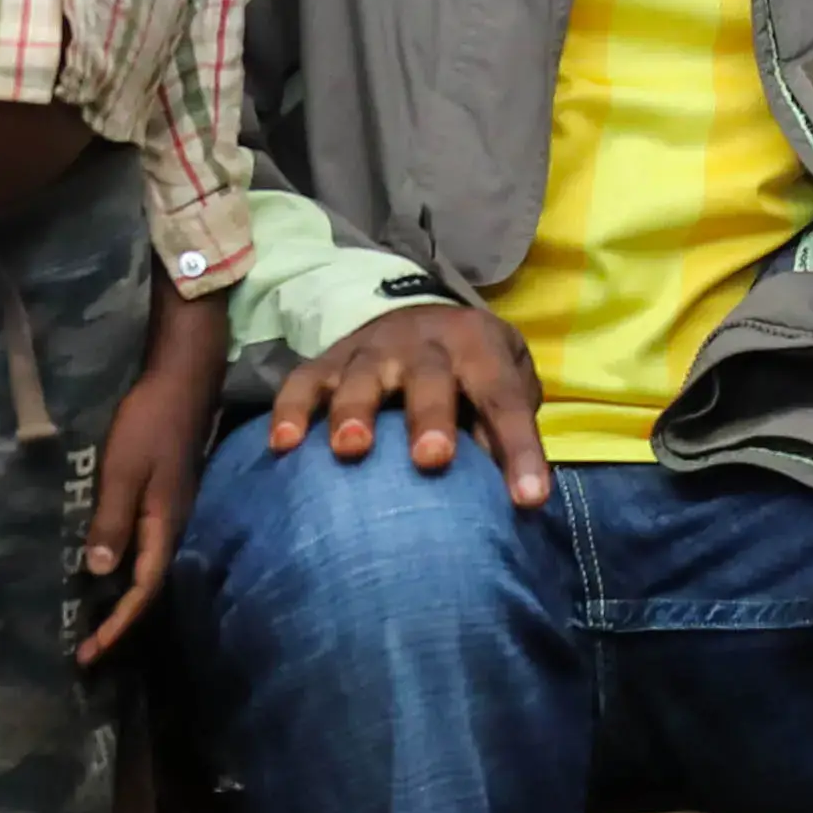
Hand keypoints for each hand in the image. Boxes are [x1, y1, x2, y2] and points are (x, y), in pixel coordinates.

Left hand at [72, 291, 226, 663]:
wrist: (183, 380)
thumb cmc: (149, 423)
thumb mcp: (123, 470)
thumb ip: (112, 520)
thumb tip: (98, 573)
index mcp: (165, 525)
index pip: (143, 589)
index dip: (119, 624)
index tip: (92, 652)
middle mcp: (173, 528)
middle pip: (149, 589)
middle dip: (120, 624)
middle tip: (88, 652)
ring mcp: (172, 514)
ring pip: (149, 571)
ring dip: (123, 602)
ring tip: (94, 624)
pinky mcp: (167, 501)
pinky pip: (147, 549)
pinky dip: (127, 572)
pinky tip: (110, 572)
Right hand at [267, 298, 554, 507]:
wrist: (416, 312)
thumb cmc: (470, 369)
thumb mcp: (506, 380)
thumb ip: (507, 427)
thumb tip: (509, 489)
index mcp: (478, 347)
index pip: (504, 399)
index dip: (520, 448)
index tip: (529, 500)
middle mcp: (425, 344)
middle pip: (429, 377)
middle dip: (430, 417)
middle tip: (432, 459)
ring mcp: (371, 351)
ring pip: (363, 377)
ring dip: (355, 411)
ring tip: (351, 450)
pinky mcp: (328, 361)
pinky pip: (304, 382)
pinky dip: (292, 410)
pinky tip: (283, 445)